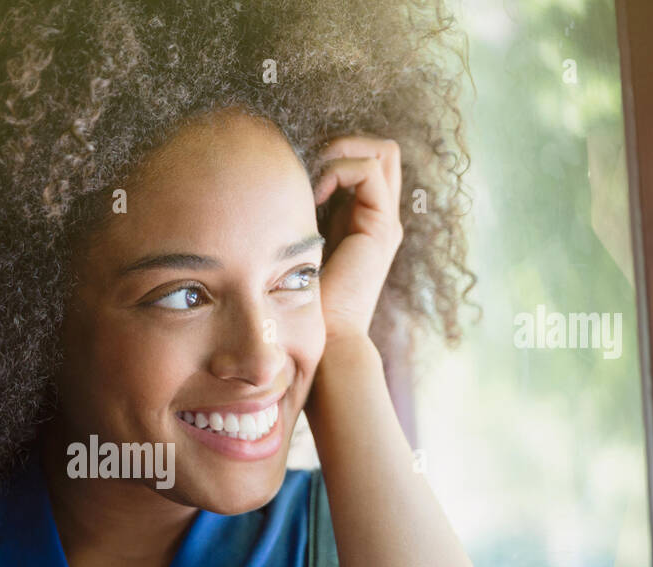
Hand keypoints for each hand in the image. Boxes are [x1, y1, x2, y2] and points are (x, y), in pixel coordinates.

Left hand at [313, 135, 404, 347]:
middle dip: (342, 142)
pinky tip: (312, 195)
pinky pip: (369, 170)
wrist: (325, 339)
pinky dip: (338, 169)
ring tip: (310, 177)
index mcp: (361, 219)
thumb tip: (267, 186)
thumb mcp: (295, 246)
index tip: (297, 170)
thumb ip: (294, 216)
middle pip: (381, 149)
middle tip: (307, 162)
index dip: (332, 151)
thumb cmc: (301, 301)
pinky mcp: (381, 228)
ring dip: (341, 150)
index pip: (363, 160)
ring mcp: (385, 221)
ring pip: (383, 150)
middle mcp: (379, 216)